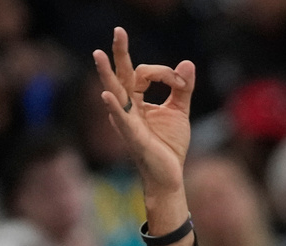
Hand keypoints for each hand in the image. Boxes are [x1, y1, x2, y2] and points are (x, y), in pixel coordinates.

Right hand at [93, 27, 193, 207]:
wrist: (170, 175)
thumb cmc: (169, 145)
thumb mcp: (179, 112)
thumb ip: (182, 89)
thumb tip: (187, 63)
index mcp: (137, 100)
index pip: (144, 73)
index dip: (165, 73)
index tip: (181, 82)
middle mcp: (128, 108)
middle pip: (121, 75)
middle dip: (120, 53)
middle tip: (118, 30)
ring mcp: (128, 121)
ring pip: (116, 93)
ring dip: (107, 74)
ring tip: (98, 55)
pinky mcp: (134, 136)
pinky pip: (122, 119)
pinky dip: (115, 107)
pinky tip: (107, 95)